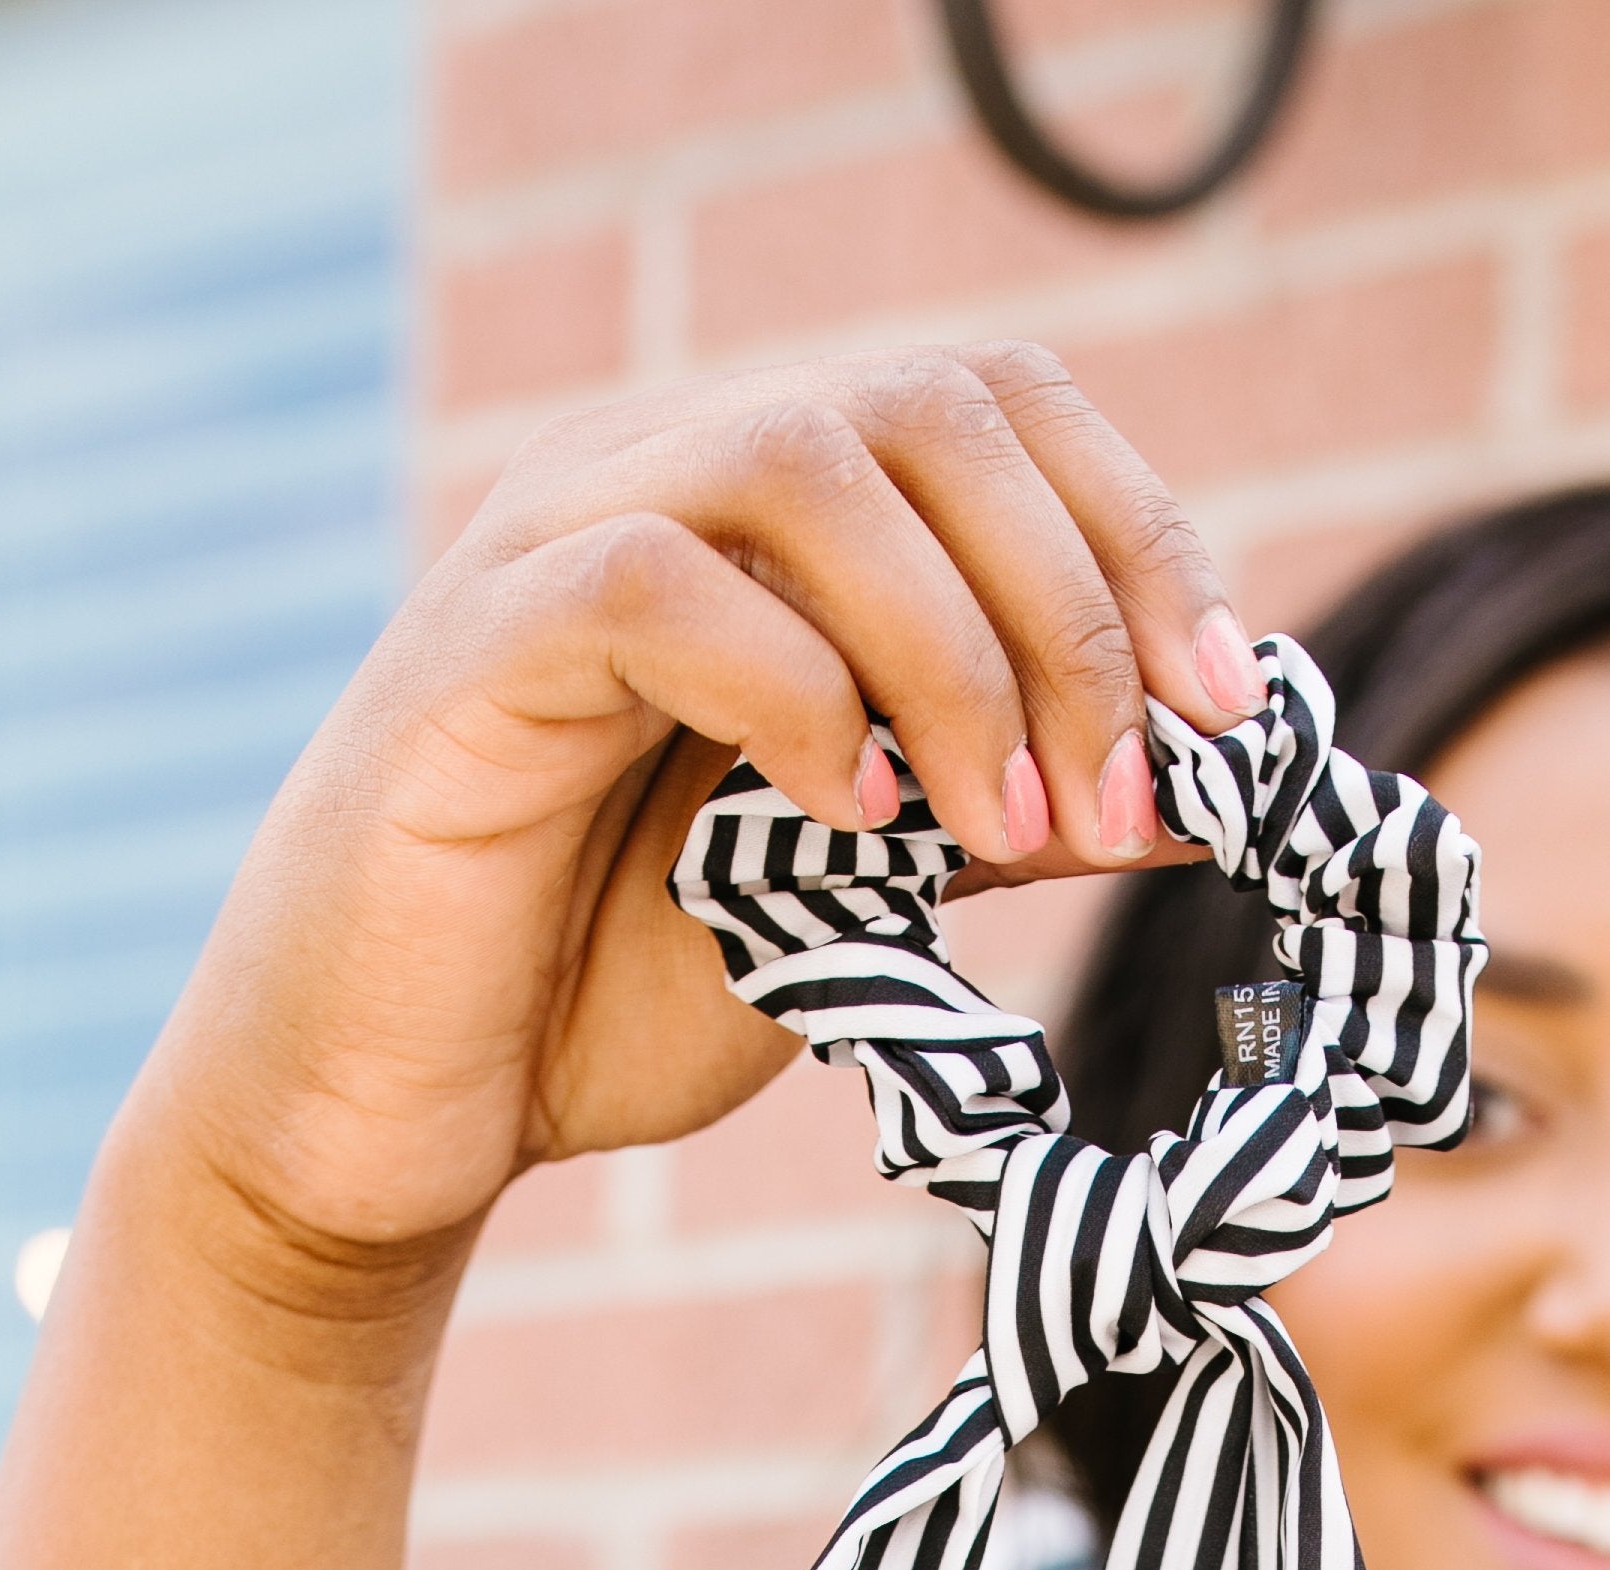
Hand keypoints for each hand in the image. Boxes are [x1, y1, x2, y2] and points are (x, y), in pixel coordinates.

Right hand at [131, 347, 1261, 1306]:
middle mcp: (658, 477)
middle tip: (1123, 803)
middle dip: (1073, 607)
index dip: (1139, 541)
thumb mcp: (849, 903)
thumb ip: (988, 821)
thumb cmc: (591, 999)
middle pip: (926, 405)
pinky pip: (656, 579)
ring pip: (806, 462)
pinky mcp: (476, 650)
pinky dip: (792, 689)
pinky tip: (845, 822)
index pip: (992, 412)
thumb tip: (1192, 784)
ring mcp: (556, 542)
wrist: (380, 1125)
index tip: (1229, 719)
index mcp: (760, 516)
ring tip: (998, 834)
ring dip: (955, 649)